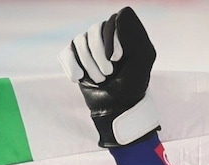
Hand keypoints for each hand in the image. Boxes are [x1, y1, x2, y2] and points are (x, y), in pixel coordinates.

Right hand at [64, 7, 159, 147]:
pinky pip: (66, 53)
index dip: (112, 39)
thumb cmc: (133, 83)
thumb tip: (119, 13)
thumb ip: (135, 34)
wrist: (117, 107)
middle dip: (99, 54)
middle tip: (108, 73)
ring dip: (89, 64)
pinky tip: (79, 78)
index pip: (113, 20)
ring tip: (100, 80)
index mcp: (122, 30)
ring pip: (79, 41)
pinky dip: (72, 66)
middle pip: (94, 30)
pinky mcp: (74, 57)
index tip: (117, 59)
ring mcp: (87, 44)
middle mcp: (104, 33)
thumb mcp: (142, 59)